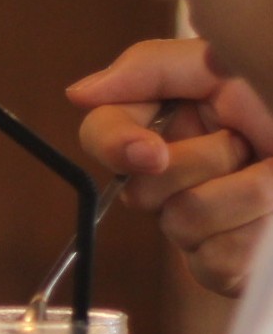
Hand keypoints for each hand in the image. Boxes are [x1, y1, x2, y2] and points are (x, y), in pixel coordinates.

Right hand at [68, 38, 272, 295]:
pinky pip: (214, 258)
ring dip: (244, 192)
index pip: (102, 133)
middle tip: (250, 144)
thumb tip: (79, 92)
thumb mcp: (229, 65)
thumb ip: (149, 69)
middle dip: (204, 161)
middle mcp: (173, 178)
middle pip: (141, 185)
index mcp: (169, 125)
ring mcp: (195, 227)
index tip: (149, 149)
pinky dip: (258, 231)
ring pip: (182, 220)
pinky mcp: (220, 268)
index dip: (115, 143)